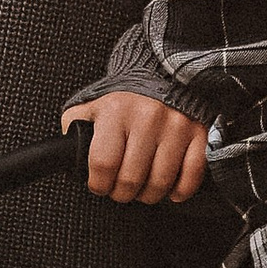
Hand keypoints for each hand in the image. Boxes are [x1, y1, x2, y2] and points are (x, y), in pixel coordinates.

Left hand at [63, 91, 208, 204]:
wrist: (161, 73)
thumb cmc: (123, 98)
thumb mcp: (90, 105)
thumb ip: (75, 128)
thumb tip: (67, 156)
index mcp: (115, 111)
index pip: (102, 164)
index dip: (98, 184)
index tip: (100, 185)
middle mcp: (147, 117)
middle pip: (130, 180)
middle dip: (122, 193)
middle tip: (121, 189)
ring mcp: (176, 126)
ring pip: (160, 183)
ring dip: (149, 195)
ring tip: (143, 188)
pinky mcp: (199, 133)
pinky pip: (191, 175)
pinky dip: (180, 190)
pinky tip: (170, 189)